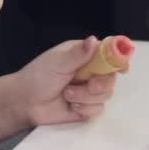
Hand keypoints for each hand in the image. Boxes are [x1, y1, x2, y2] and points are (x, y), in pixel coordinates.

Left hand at [7, 36, 126, 126]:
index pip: (108, 53)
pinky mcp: (86, 107)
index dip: (119, 58)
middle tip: (88, 84)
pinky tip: (71, 106)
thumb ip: (78, 54)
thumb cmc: (38, 77)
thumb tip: (94, 40)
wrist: (25, 103)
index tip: (122, 67)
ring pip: (105, 94)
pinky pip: (98, 109)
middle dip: (100, 83)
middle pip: (111, 76)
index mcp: (83, 54)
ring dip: (86, 96)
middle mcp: (89, 71)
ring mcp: (88, 90)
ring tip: (67, 94)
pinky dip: (85, 108)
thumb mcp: (57, 62)